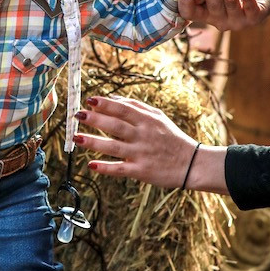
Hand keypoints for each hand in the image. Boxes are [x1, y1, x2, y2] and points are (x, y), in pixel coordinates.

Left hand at [73, 95, 208, 188]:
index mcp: (147, 121)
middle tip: (77, 115)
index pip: (123, 109)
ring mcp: (141, 154)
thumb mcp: (158, 117)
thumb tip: (112, 99)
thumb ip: (136, 106)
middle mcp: (143, 136)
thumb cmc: (172, 138)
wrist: (192, 164)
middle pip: (116, 125)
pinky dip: (106, 167)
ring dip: (94, 142)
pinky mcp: (141, 171)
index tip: (89, 100)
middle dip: (95, 119)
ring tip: (76, 137)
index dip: (106, 104)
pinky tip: (91, 165)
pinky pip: (120, 169)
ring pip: (114, 147)